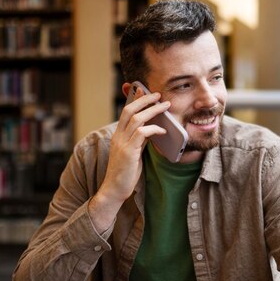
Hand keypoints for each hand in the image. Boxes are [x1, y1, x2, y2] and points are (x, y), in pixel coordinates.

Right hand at [89, 88, 169, 231]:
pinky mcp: (128, 152)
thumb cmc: (125, 173)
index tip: (143, 90)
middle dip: (144, 100)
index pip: (125, 111)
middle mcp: (118, 137)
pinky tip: (163, 131)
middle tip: (158, 94)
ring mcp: (122, 144)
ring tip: (165, 105)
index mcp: (118, 135)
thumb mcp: (133, 153)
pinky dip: (154, 129)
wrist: (114, 190)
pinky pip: (142, 133)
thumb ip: (138, 140)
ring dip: (153, 110)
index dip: (134, 99)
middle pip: (129, 110)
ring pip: (136, 118)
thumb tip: (151, 130)